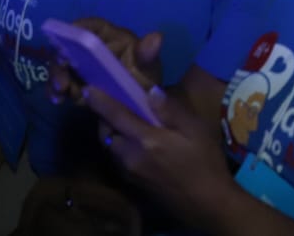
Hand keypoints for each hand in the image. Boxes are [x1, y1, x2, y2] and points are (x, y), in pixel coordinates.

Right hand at [50, 19, 163, 105]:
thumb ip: (148, 55)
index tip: (64, 38)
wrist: (139, 106)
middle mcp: (93, 49)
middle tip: (62, 79)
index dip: (76, 28)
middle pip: (70, 47)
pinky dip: (56, 91)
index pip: (92, 26)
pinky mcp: (76, 83)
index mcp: (111, 38)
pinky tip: (58, 100)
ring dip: (56, 78)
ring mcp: (82, 66)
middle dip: (61, 61)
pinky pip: (60, 84)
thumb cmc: (145, 79)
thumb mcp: (148, 68)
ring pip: (61, 66)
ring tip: (60, 93)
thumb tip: (156, 37)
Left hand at [84, 84, 233, 230]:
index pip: (116, 115)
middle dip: (105, 119)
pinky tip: (136, 146)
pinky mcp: (133, 183)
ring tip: (125, 124)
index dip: (100, 101)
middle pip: (107, 134)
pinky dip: (120, 148)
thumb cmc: (204, 162)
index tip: (88, 89)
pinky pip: (118, 160)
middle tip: (114, 106)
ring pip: (111, 148)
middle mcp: (130, 156)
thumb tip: (150, 91)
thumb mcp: (195, 130)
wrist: (205, 203)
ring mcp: (130, 172)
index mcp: (145, 140)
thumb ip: (171, 110)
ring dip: (112, 134)